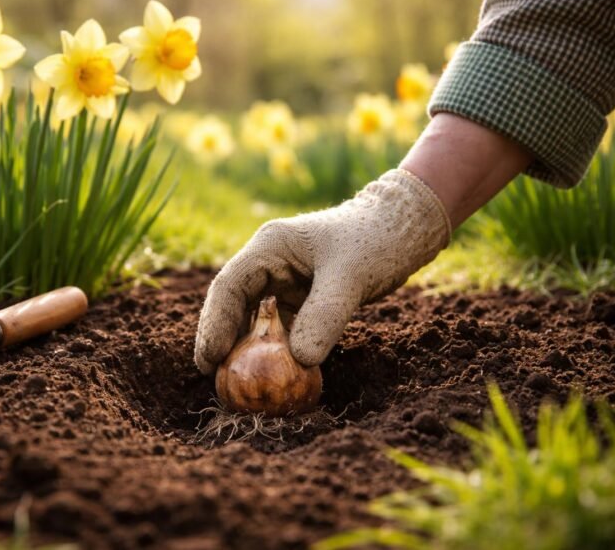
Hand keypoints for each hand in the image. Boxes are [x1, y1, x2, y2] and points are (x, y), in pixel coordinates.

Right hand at [194, 168, 450, 373]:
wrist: (406, 228)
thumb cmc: (376, 240)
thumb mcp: (350, 277)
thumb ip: (324, 316)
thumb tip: (299, 361)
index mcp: (269, 247)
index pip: (229, 286)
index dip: (214, 323)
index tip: (209, 359)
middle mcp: (269, 263)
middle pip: (232, 304)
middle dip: (222, 340)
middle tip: (215, 379)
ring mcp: (284, 281)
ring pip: (254, 319)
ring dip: (246, 349)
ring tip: (236, 385)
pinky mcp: (302, 298)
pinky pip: (280, 328)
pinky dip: (274, 351)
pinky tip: (273, 377)